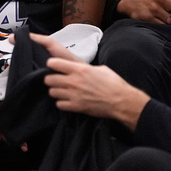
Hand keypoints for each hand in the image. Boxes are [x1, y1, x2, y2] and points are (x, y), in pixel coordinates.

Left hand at [31, 33, 149, 129]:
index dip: (52, 64)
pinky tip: (68, 100)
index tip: (54, 66)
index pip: (53, 63)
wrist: (122, 101)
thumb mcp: (100, 68)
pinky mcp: (76, 106)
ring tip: (63, 91)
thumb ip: (84, 67)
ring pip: (51, 92)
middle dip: (51, 79)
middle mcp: (74, 81)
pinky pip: (58, 104)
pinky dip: (62, 103)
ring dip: (56, 91)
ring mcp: (74, 95)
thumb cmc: (114, 84)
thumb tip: (76, 66)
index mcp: (80, 69)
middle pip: (48, 79)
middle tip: (57, 80)